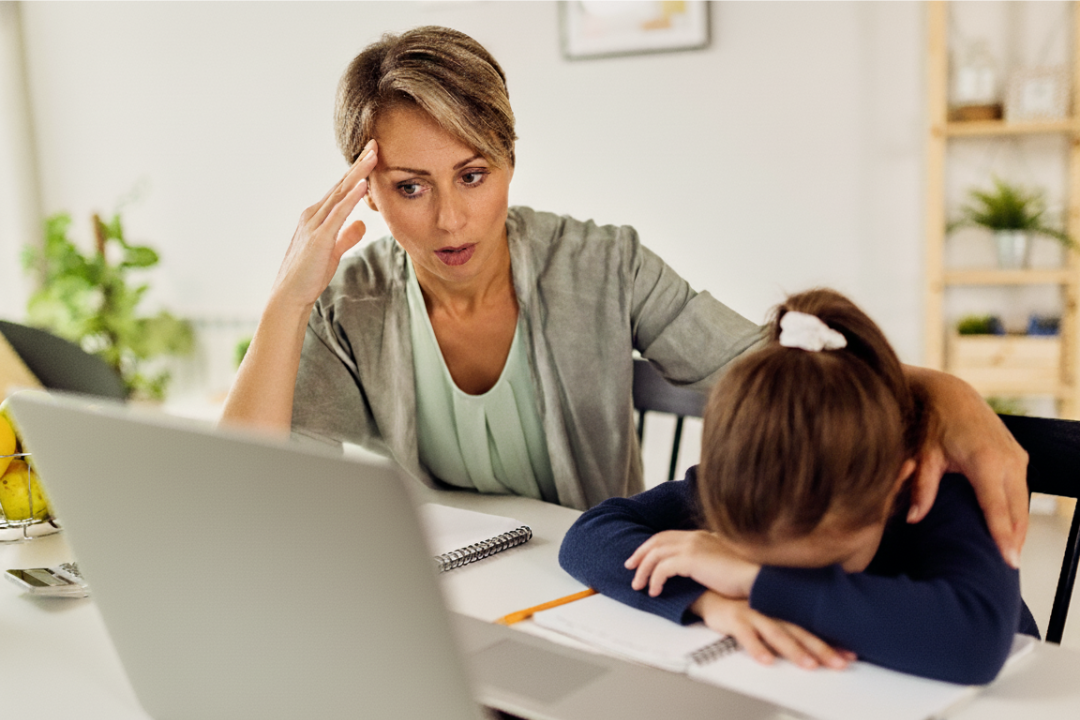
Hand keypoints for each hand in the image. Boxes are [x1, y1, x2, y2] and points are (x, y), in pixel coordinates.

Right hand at [270, 140, 378, 310]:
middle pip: (341, 184)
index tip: (372, 155)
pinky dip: (350, 198)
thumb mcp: (333, 250)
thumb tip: (361, 224)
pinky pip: (337, 214)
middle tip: (375, 143)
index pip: (341, 189)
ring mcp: (315, 225)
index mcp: (318, 217)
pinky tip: (362, 185)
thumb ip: (347, 235)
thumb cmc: (309, 275)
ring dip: (358, 174)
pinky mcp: (319, 239)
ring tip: (373, 156)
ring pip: (340, 194)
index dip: (358, 172)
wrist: (290, 295)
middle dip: (359, 164)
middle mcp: (313, 215)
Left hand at [624, 530, 759, 598]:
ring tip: (638, 586)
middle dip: (640, 555)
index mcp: (700, 536)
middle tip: (629, 568)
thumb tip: (694, 570)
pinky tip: (654, 592)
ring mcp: (692, 546)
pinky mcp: (691, 559)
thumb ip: (705, 561)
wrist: (755, 578)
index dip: (651, 547)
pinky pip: (662, 569)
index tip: (640, 558)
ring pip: (655, 555)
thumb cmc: (743, 576)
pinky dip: (655, 580)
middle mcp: (694, 537)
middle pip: (656, 541)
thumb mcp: (721, 563)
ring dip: (643, 571)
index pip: (667, 536)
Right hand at [691, 591, 853, 668]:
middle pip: (799, 631)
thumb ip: (789, 622)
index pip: (810, 627)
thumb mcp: (769, 611)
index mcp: (782, 610)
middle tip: (838, 663)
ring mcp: (754, 614)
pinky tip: (766, 660)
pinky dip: (756, 648)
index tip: (849, 654)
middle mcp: (771, 610)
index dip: (830, 641)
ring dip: (794, 649)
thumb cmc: (743, 606)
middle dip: (820, 648)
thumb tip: (814, 640)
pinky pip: (746, 636)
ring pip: (777, 633)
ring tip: (809, 664)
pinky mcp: (735, 620)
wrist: (711, 594)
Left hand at [904, 365, 1028, 567]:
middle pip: (1016, 509)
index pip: (997, 507)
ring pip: (1023, 501)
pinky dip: (1017, 510)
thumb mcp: (924, 455)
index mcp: (986, 460)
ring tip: (1009, 553)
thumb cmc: (934, 422)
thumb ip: (921, 488)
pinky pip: (1021, 490)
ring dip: (1019, 526)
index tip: (1008, 561)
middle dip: (1015, 538)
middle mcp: (1008, 459)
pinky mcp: (1018, 456)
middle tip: (1009, 566)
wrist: (951, 394)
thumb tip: (914, 518)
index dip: (1003, 536)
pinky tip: (1010, 528)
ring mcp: (1016, 456)